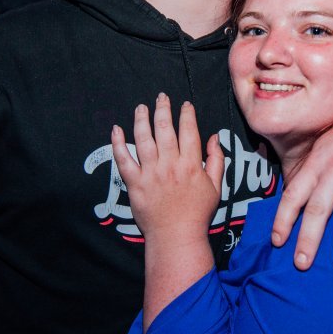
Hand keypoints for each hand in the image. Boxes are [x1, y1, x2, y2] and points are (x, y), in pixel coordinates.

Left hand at [112, 94, 224, 243]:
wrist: (176, 236)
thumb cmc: (198, 213)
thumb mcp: (216, 186)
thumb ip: (216, 160)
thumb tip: (214, 138)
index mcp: (191, 164)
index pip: (188, 131)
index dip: (186, 115)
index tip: (185, 105)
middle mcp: (170, 165)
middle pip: (165, 129)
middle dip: (163, 109)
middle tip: (161, 97)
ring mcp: (151, 174)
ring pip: (143, 139)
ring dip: (141, 119)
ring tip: (141, 107)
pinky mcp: (135, 184)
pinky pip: (123, 160)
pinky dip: (117, 144)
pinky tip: (115, 129)